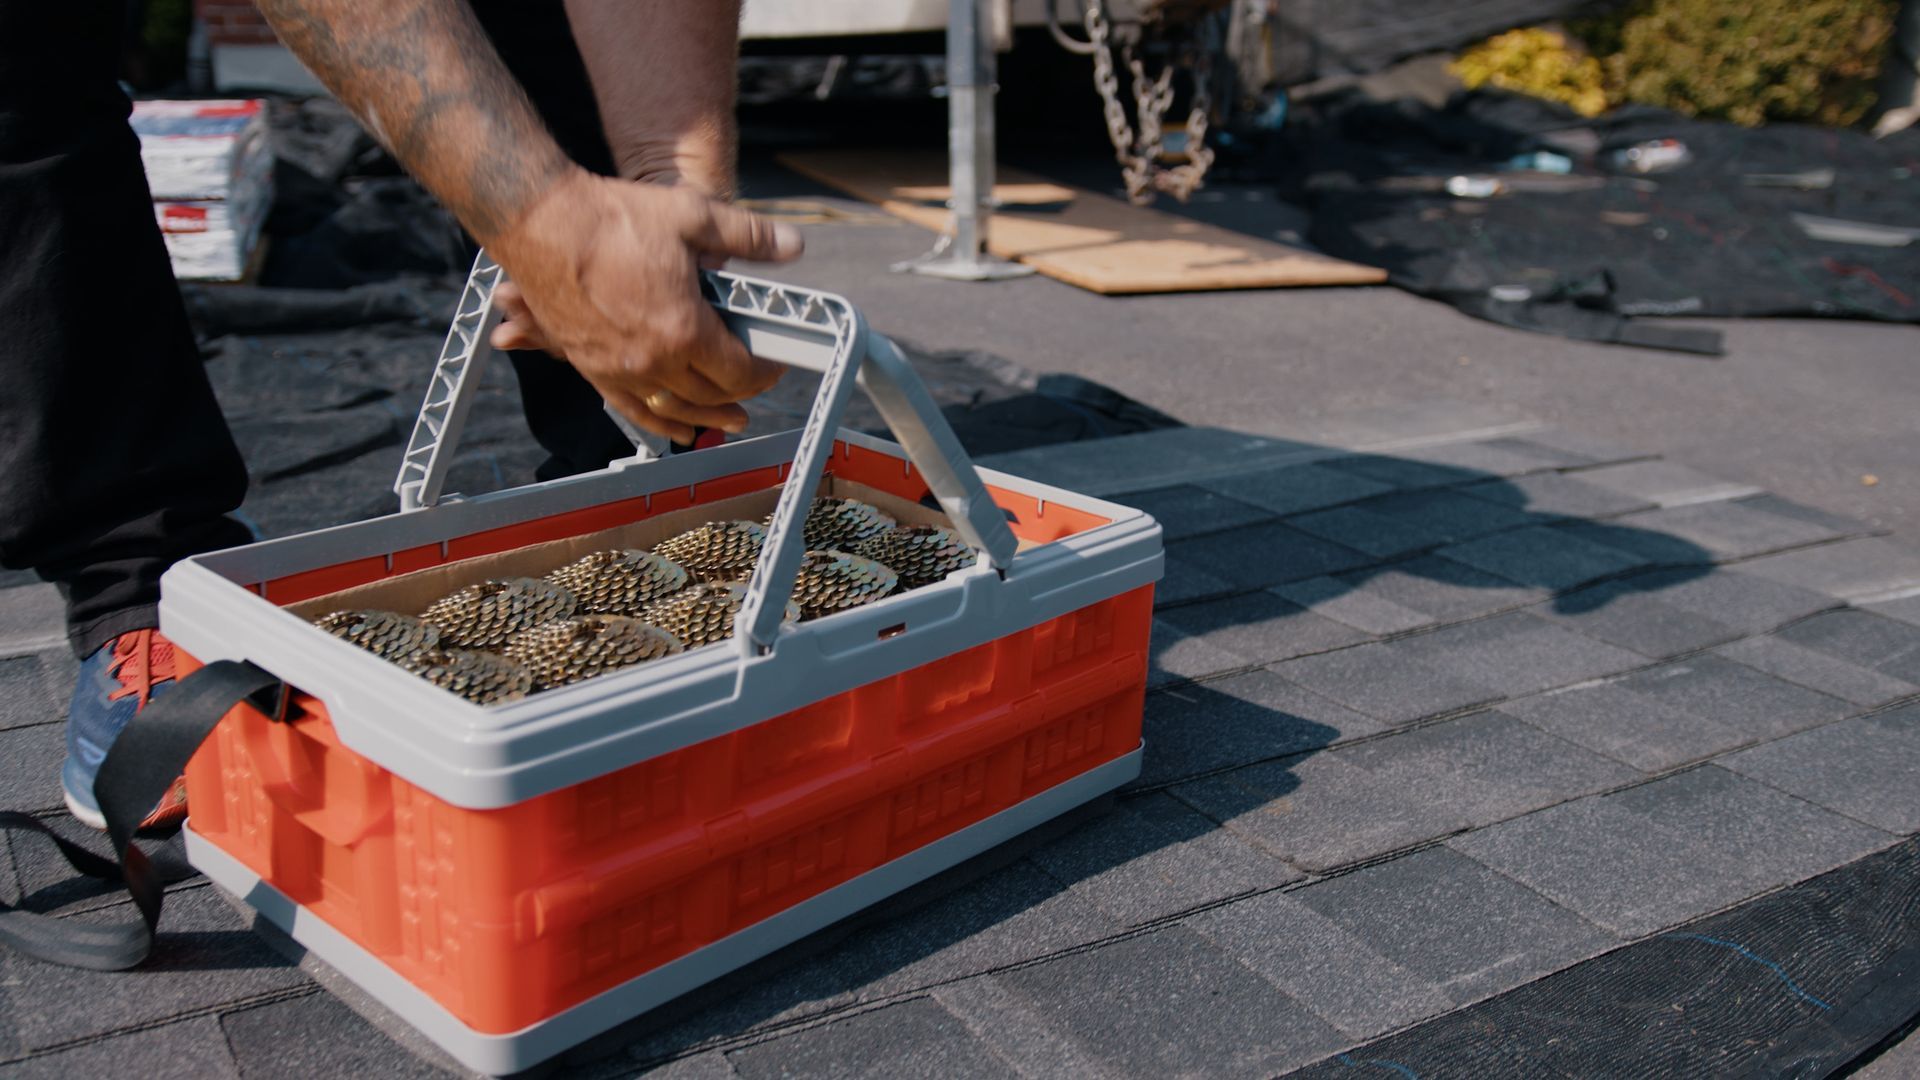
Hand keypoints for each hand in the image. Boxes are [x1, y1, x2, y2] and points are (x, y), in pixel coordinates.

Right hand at [485, 168, 802, 443]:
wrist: (539, 221)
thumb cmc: (610, 218)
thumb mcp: (692, 216)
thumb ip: (749, 237)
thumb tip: (793, 247)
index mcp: (684, 329)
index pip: (738, 371)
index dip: (763, 373)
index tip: (773, 364)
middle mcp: (652, 359)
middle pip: (708, 395)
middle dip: (739, 396)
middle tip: (757, 390)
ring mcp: (619, 368)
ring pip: (672, 410)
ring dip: (705, 418)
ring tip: (727, 422)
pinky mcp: (591, 366)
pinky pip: (631, 409)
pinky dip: (659, 423)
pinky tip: (674, 426)